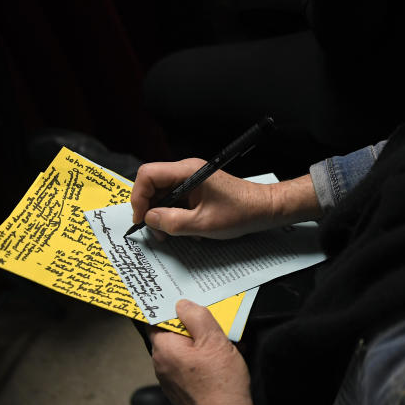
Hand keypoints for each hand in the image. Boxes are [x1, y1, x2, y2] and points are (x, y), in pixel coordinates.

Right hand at [130, 159, 320, 239]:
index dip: (139, 197)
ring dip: (165, 216)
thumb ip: (172, 222)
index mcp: (187, 171)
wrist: (264, 208)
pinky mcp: (197, 189)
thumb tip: (149, 219)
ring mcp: (192, 179)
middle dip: (151, 210)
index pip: (147, 175)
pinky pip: (177, 200)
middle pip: (153, 185)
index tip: (142, 219)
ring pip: (164, 195)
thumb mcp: (203, 223)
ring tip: (176, 234)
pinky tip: (190, 230)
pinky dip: (177, 215)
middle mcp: (187, 171)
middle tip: (159, 233)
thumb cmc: (240, 213)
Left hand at [150, 299, 269, 404]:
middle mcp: (160, 365)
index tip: (182, 300)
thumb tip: (182, 304)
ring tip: (222, 344)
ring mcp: (169, 381)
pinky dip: (201, 361)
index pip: (155, 318)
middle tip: (212, 322)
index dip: (169, 307)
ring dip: (198, 344)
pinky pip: (187, 368)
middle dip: (190, 326)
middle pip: (170, 334)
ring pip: (181, 351)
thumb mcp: (214, 340)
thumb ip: (196, 316)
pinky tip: (220, 363)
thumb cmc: (221, 384)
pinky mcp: (180, 392)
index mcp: (164, 349)